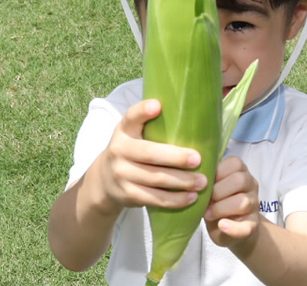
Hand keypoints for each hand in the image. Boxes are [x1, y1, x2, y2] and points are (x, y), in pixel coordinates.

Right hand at [91, 99, 206, 212]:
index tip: (157, 105)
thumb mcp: (133, 135)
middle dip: (176, 157)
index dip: (143, 111)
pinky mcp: (126, 194)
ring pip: (156, 178)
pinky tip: (191, 197)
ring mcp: (121, 173)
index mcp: (124, 130)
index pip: (131, 117)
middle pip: (150, 153)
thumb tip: (194, 119)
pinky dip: (175, 200)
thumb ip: (152, 127)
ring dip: (182, 181)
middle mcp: (119, 150)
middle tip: (198, 159)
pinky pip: (154, 198)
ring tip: (202, 182)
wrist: (104, 181)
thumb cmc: (132, 151)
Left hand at [205, 156, 260, 248]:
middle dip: (218, 191)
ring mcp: (253, 206)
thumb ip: (208, 180)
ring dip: (221, 208)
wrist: (226, 228)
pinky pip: (247, 227)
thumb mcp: (211, 188)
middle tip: (206, 201)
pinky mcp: (252, 226)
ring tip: (208, 214)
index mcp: (240, 172)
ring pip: (243, 201)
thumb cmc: (215, 203)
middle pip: (240, 180)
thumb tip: (196, 178)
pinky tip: (222, 225)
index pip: (235, 163)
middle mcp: (251, 186)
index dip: (217, 173)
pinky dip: (233, 228)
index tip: (205, 184)